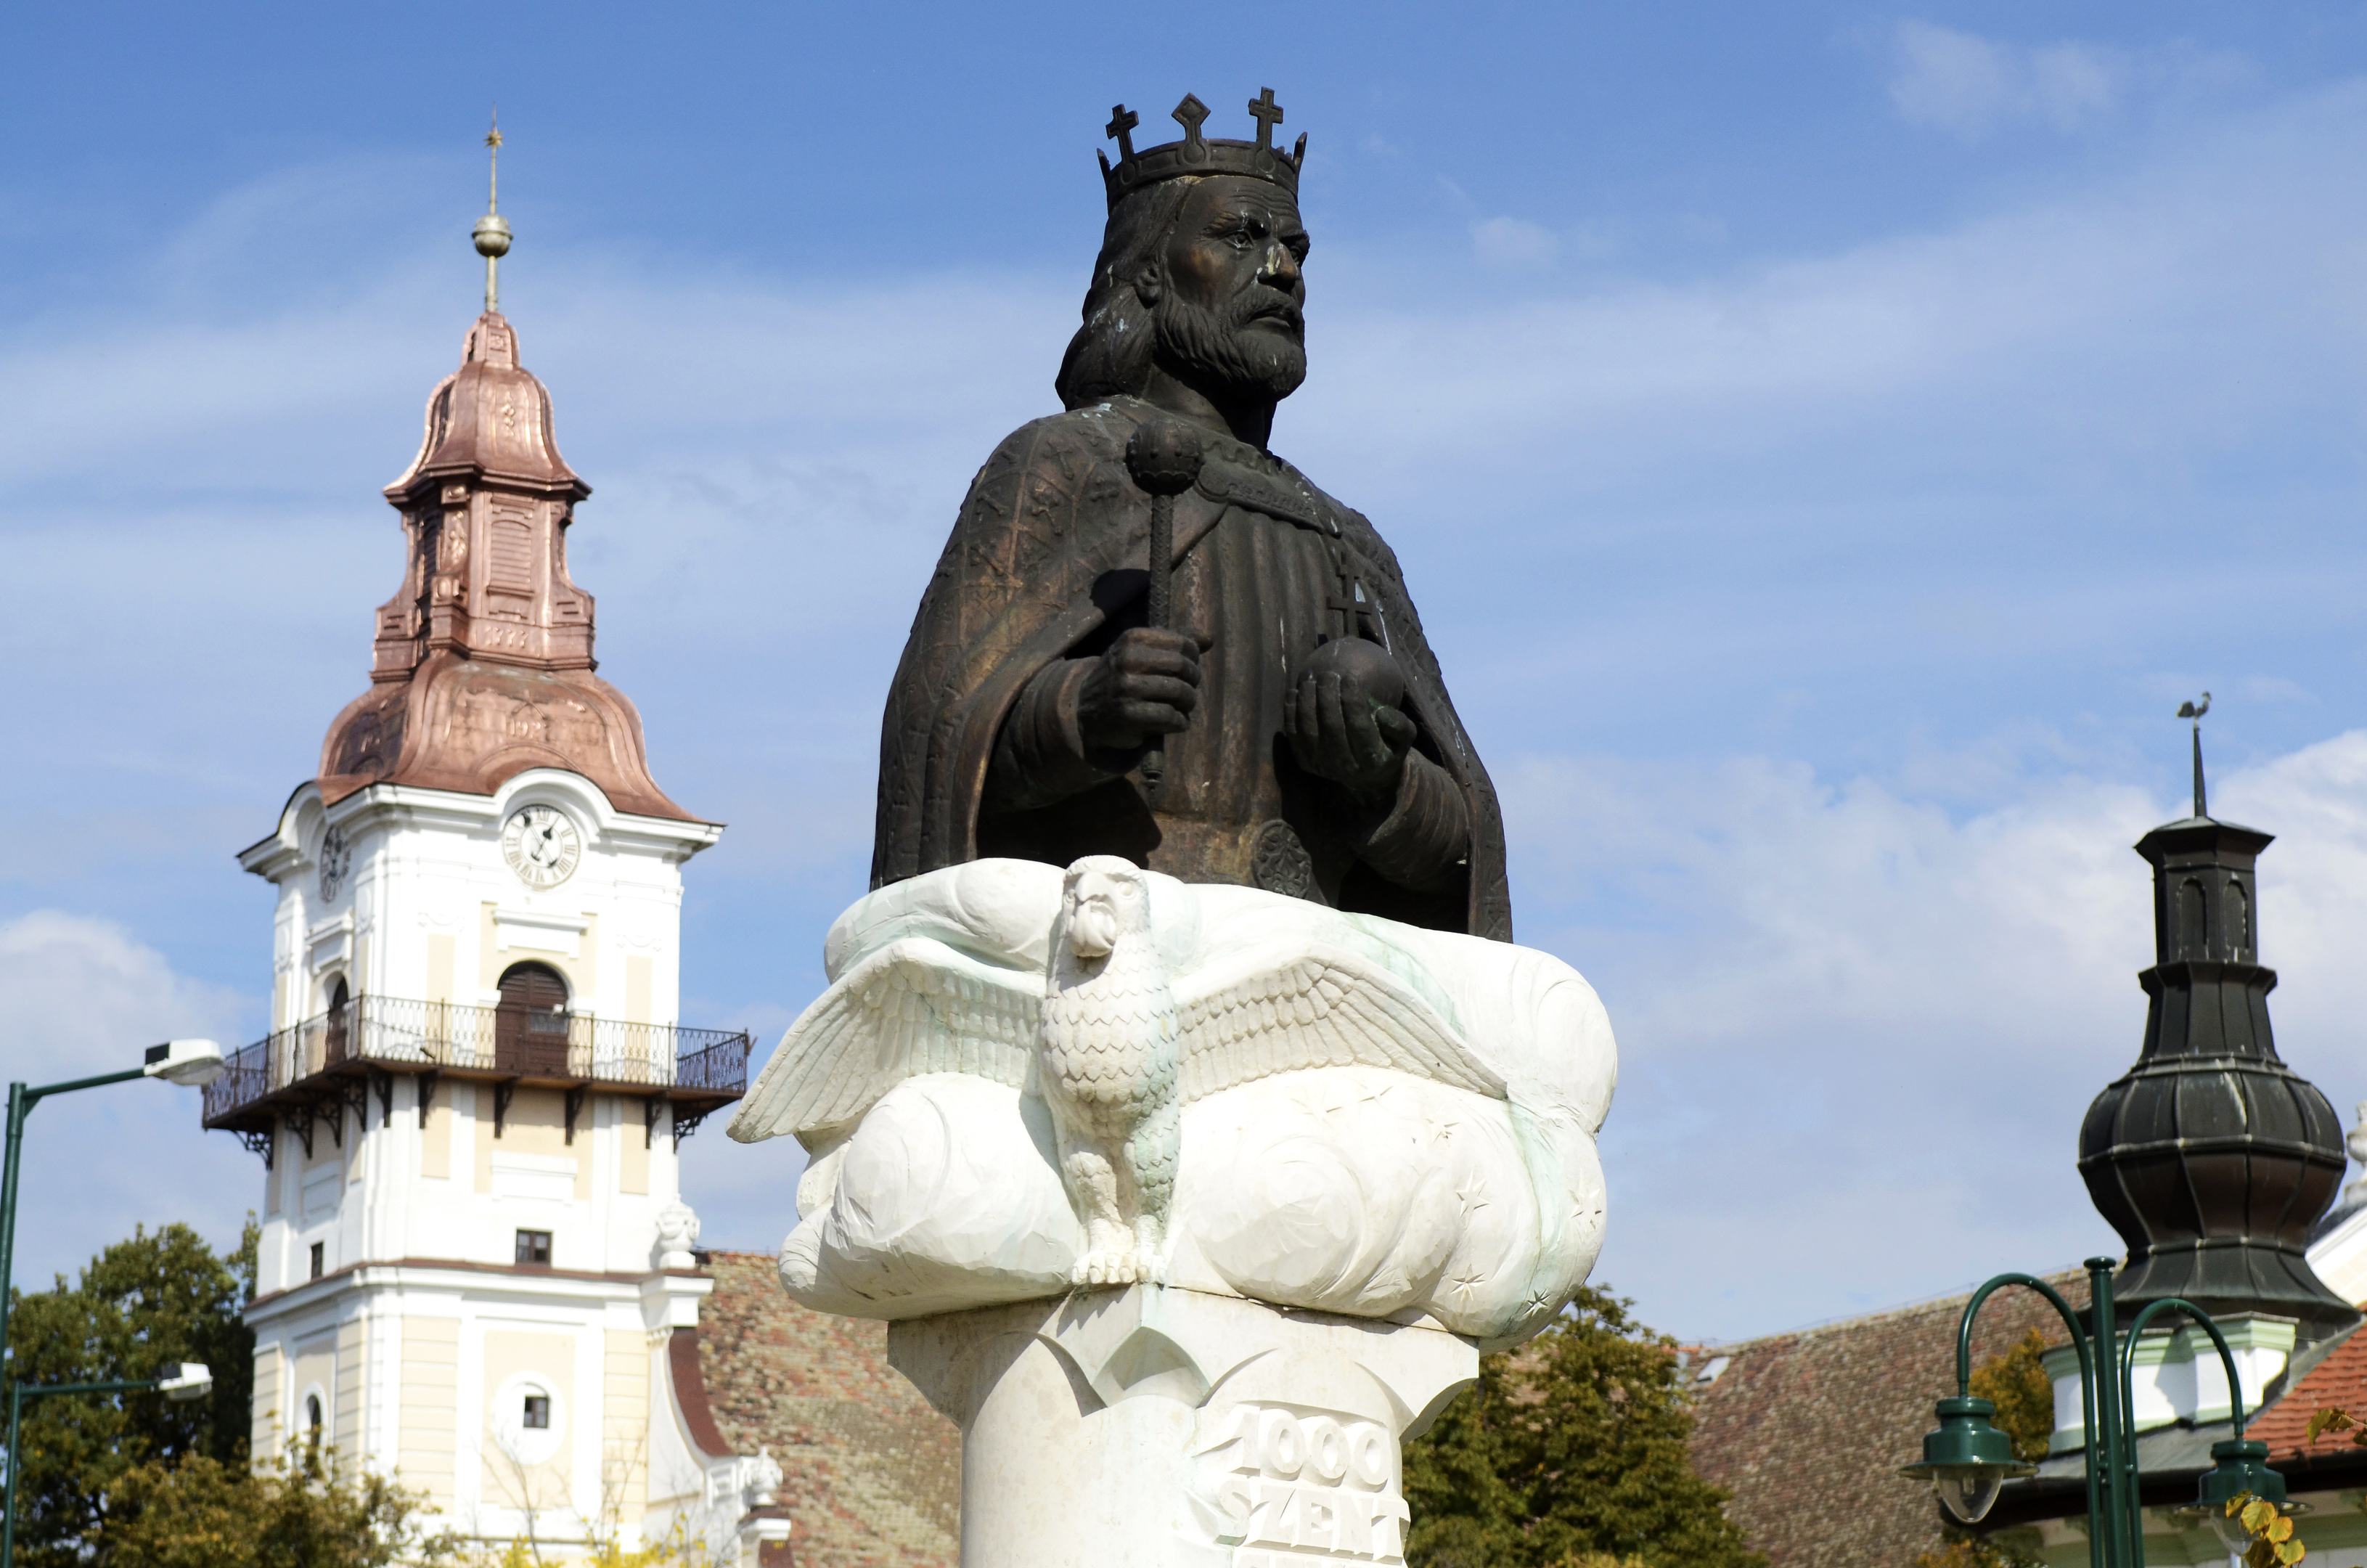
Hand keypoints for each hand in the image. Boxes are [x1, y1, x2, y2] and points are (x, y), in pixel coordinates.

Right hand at [1076, 627, 1202, 751]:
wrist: (1084, 707)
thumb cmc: (1122, 677)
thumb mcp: (1141, 653)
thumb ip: (1174, 645)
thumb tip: (1209, 638)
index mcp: (1133, 639)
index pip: (1183, 644)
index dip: (1193, 659)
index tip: (1187, 670)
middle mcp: (1128, 660)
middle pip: (1183, 667)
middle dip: (1193, 681)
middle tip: (1187, 691)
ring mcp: (1127, 688)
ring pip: (1180, 692)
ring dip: (1188, 703)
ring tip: (1183, 707)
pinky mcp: (1129, 714)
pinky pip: (1170, 716)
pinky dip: (1180, 722)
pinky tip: (1174, 722)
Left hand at [1286, 658, 1415, 799]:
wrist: (1365, 776)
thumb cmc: (1387, 746)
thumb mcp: (1405, 737)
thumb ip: (1400, 725)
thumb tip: (1381, 713)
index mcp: (1371, 760)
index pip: (1359, 726)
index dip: (1353, 701)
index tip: (1350, 677)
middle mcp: (1345, 767)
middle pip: (1332, 727)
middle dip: (1328, 697)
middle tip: (1328, 674)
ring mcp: (1322, 767)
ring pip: (1309, 730)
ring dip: (1307, 702)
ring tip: (1310, 678)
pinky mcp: (1305, 763)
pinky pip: (1294, 735)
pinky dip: (1291, 713)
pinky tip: (1295, 691)